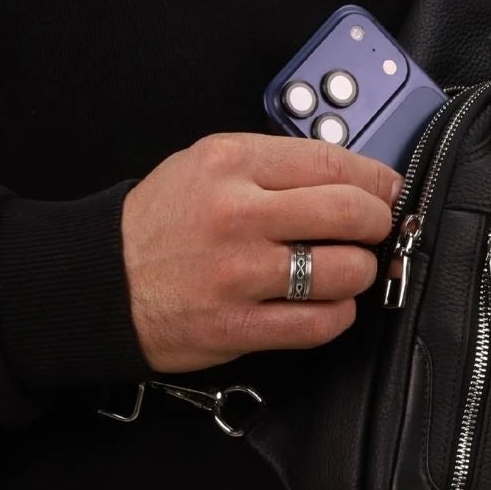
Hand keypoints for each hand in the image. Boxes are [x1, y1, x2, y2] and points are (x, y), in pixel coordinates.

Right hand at [120, 132, 402, 374]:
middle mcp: (237, 214)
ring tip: (345, 270)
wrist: (103, 283)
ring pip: (344, 271)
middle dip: (377, 223)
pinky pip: (319, 323)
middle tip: (373, 231)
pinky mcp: (238, 326)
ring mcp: (239, 274)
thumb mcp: (204, 167)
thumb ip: (270, 167)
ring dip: (360, 273)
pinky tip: (326, 306)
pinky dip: (337, 316)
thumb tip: (348, 180)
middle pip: (350, 213)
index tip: (387, 189)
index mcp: (231, 163)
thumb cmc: (159, 226)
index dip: (376, 179)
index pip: (333, 164)